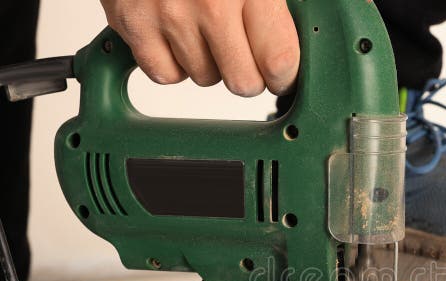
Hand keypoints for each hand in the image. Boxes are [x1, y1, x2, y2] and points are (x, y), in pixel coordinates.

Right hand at [100, 0, 299, 95]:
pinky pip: (165, 73)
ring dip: (209, 62)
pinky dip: (172, 63)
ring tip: (202, 27)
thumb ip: (271, 3)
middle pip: (243, 82)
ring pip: (205, 77)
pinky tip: (177, 35)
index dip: (284, 76)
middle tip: (245, 54)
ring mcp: (169, 14)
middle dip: (248, 74)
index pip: (278, 60)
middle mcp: (211, 3)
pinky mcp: (134, 22)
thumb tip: (286, 48)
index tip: (282, 76)